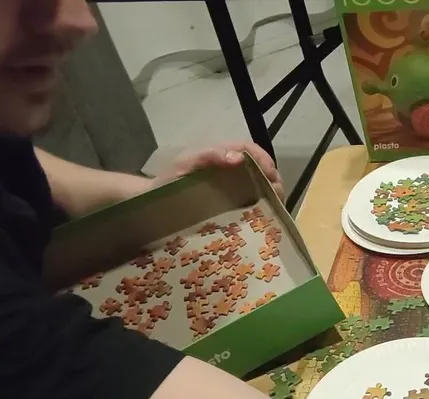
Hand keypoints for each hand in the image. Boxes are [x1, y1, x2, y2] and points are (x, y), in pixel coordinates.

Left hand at [151, 142, 283, 199]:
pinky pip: (250, 202)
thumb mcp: (185, 165)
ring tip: (274, 208)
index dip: (265, 160)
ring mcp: (230, 186)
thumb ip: (209, 156)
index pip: (250, 150)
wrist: (152, 203)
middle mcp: (229, 168)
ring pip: (258, 185)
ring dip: (270, 194)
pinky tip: (263, 217)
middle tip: (277, 197)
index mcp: (221, 155)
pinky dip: (261, 207)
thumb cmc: (168, 182)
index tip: (272, 176)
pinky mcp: (230, 203)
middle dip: (273, 180)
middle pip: (260, 168)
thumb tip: (239, 157)